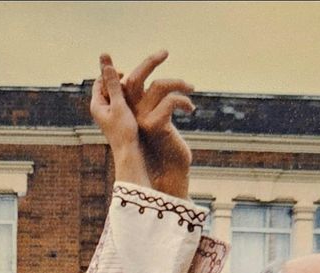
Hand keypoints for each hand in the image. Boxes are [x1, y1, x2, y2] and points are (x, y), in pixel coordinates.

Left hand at [90, 55, 149, 186]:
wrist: (129, 156)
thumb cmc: (123, 132)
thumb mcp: (120, 105)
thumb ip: (113, 84)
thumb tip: (106, 63)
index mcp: (97, 105)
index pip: (99, 82)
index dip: (110, 74)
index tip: (124, 72)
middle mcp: (101, 110)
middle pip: (107, 89)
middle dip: (118, 81)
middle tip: (131, 78)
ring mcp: (109, 117)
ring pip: (116, 97)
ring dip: (125, 90)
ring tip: (137, 88)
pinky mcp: (118, 123)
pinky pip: (123, 106)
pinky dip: (130, 100)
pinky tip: (142, 100)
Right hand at [120, 51, 194, 198]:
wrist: (170, 172)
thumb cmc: (166, 147)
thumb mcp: (160, 122)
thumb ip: (155, 105)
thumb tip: (160, 88)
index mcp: (129, 111)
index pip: (127, 82)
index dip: (139, 68)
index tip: (158, 57)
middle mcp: (130, 114)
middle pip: (134, 78)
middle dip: (149, 61)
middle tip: (165, 52)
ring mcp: (141, 119)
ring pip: (159, 85)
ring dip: (179, 83)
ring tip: (191, 88)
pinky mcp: (155, 126)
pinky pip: (171, 100)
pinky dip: (184, 101)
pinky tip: (190, 110)